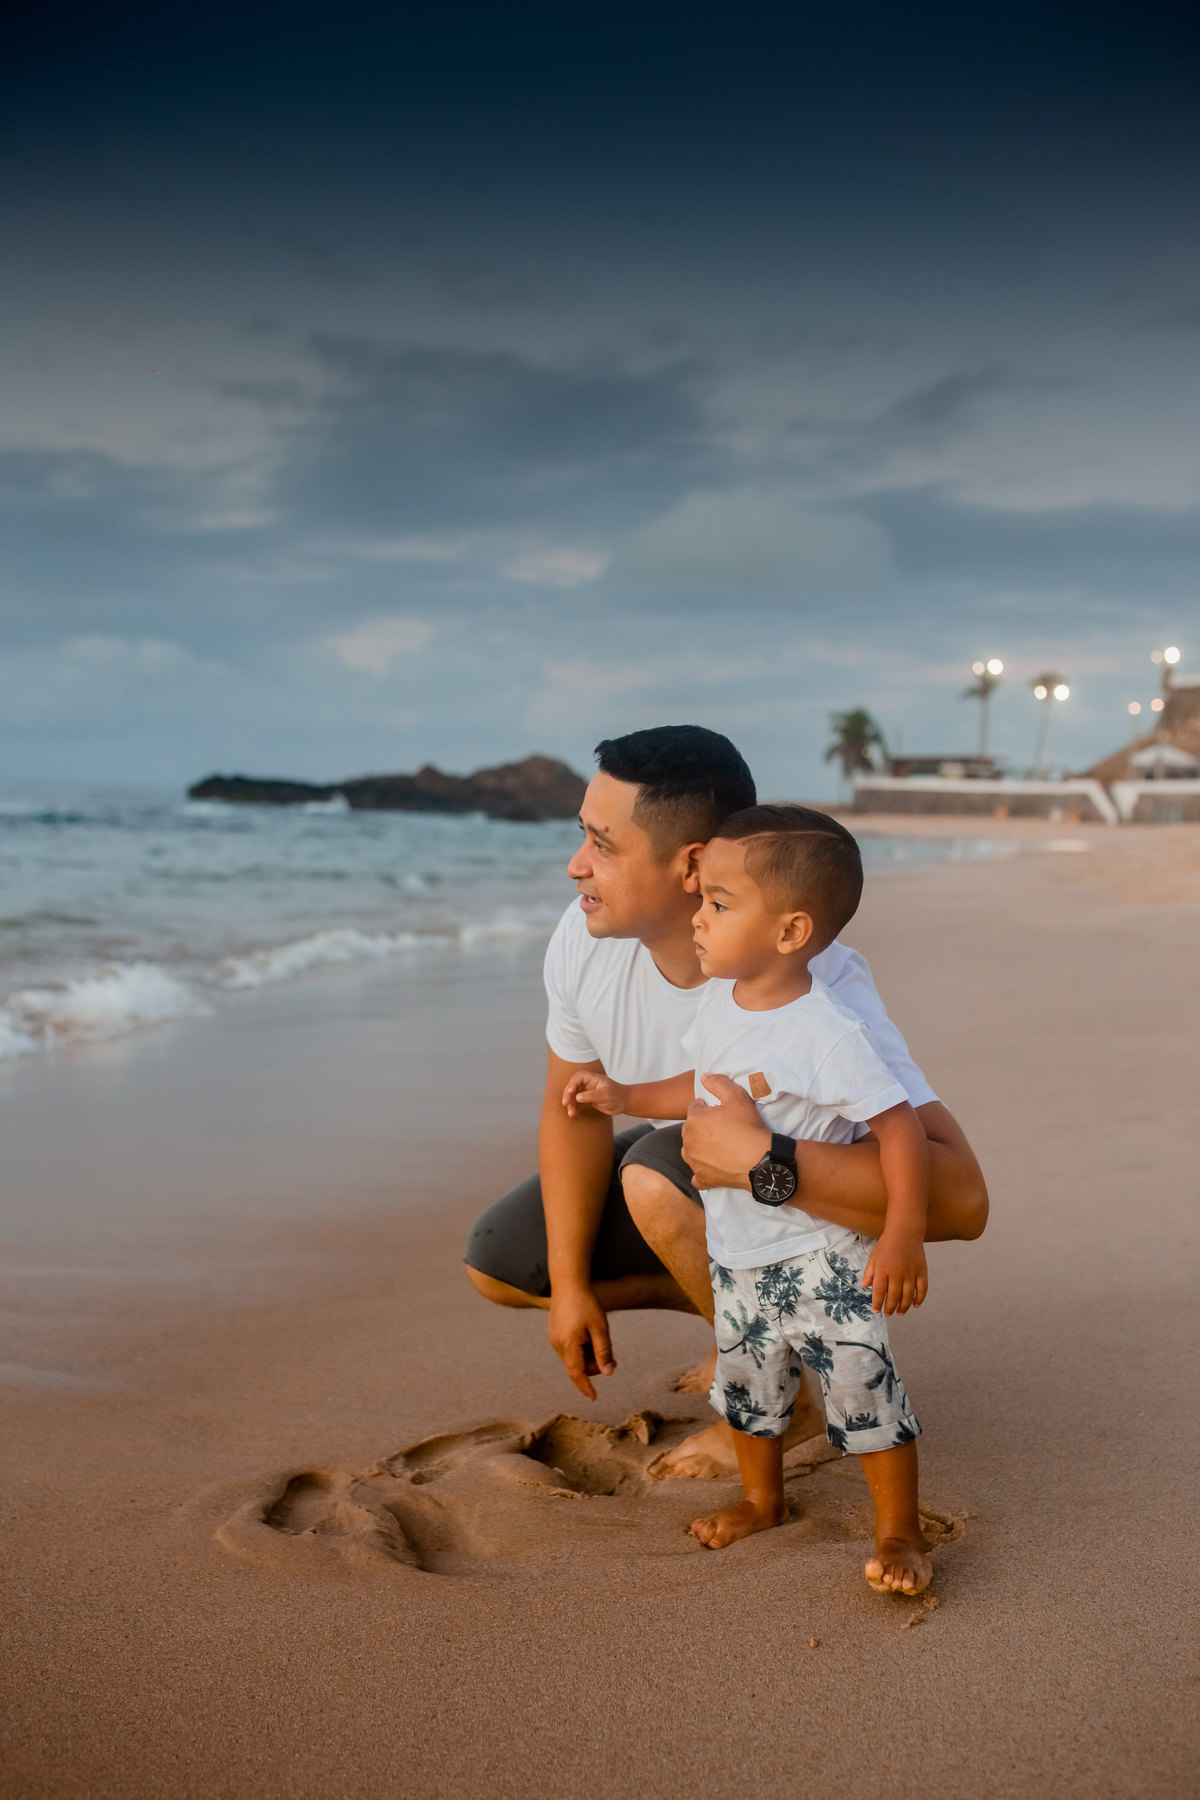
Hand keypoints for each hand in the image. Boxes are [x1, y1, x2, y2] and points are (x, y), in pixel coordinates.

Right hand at [547, 1285, 615, 1400]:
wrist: (568, 1281)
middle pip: (577, 1366)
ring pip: (574, 1357)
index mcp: (568, 1344)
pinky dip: (581, 1348)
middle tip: (612, 1356)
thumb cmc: (586, 1303)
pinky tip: (589, 1332)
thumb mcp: (600, 1327)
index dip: (586, 1387)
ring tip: (599, 1337)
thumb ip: (604, 1352)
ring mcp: (554, 1338)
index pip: (577, 1374)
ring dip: (588, 1356)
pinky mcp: (555, 1333)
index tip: (594, 1399)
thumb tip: (608, 1373)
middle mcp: (557, 1344)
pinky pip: (569, 1348)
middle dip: (594, 1365)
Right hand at [562, 1070, 629, 1117]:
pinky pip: (578, 1103)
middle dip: (568, 1095)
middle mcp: (589, 1084)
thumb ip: (591, 1095)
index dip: (572, 1084)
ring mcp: (588, 1092)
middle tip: (565, 1103)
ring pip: (574, 1096)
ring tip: (570, 1112)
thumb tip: (577, 1097)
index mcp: (593, 1079)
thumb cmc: (618, 1096)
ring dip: (571, 1103)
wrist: (625, 1103)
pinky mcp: (589, 1100)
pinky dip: (575, 1108)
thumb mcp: (605, 1095)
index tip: (570, 1092)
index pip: (578, 1078)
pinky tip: (573, 1113)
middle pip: (574, 1087)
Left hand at [679, 1074, 769, 1189]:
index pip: (694, 1108)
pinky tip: (712, 1168)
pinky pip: (696, 1176)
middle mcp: (689, 1141)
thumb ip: (718, 1083)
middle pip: (690, 1129)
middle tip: (721, 1128)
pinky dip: (702, 1172)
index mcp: (694, 1120)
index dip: (707, 1108)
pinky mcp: (702, 1178)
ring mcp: (694, 1162)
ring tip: (717, 1145)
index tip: (719, 1112)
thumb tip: (704, 1077)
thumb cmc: (749, 1128)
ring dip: (698, 1147)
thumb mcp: (737, 1096)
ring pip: (689, 1151)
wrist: (761, 1161)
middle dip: (701, 1127)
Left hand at [862, 1233, 927, 1314]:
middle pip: (894, 1296)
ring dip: (903, 1307)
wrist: (904, 1232)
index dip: (877, 1303)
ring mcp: (911, 1273)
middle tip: (888, 1314)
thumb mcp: (874, 1257)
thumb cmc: (886, 1245)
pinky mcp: (922, 1271)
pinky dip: (919, 1299)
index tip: (876, 1311)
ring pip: (908, 1296)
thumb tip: (864, 1287)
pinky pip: (922, 1289)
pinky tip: (915, 1305)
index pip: (879, 1291)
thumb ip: (869, 1272)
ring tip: (900, 1313)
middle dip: (890, 1308)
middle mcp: (897, 1273)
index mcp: (883, 1269)